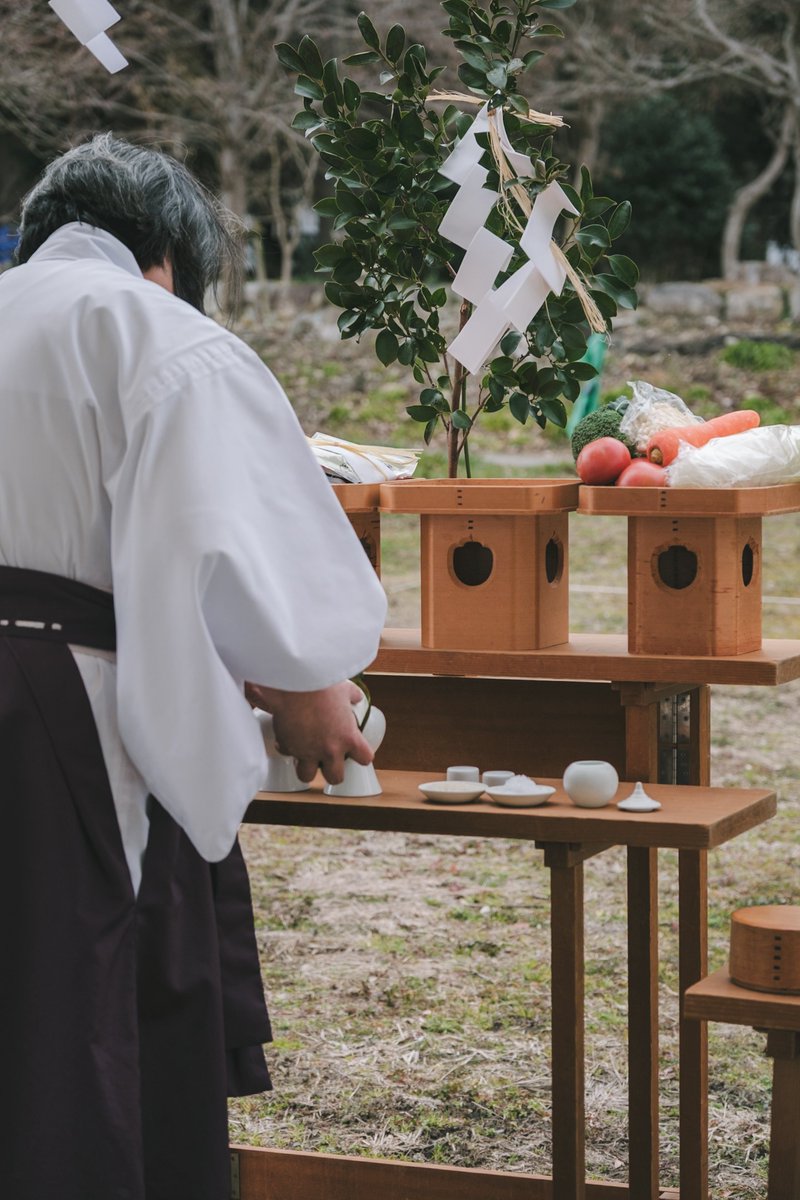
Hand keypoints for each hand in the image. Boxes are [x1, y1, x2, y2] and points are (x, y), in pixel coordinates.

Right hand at [245, 680, 372, 784]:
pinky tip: (288, 737)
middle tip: (328, 760)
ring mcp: (308, 751)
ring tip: (305, 755)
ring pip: (307, 776)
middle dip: (332, 771)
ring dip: (306, 767)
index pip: (365, 759)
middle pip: (336, 778)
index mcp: (348, 737)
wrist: (294, 683)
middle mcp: (330, 750)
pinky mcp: (288, 747)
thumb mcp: (344, 688)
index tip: (357, 751)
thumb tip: (356, 697)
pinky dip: (287, 748)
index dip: (361, 755)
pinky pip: (287, 754)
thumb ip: (353, 696)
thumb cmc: (321, 685)